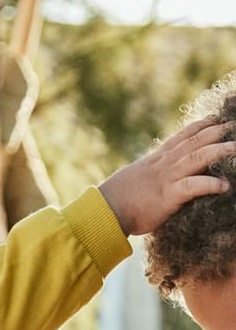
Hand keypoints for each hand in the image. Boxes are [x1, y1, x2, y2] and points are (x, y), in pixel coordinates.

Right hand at [99, 118, 234, 234]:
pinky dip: (210, 184)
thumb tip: (153, 179)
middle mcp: (163, 164)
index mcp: (156, 160)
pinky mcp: (168, 197)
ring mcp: (166, 179)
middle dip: (216, 132)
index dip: (200, 126)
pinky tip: (225, 186)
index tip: (215, 118)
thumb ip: (148, 175)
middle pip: (194, 142)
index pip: (181, 137)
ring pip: (198, 158)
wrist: (105, 211)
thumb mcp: (134, 180)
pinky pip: (192, 187)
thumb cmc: (117, 200)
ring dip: (219, 151)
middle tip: (233, 125)